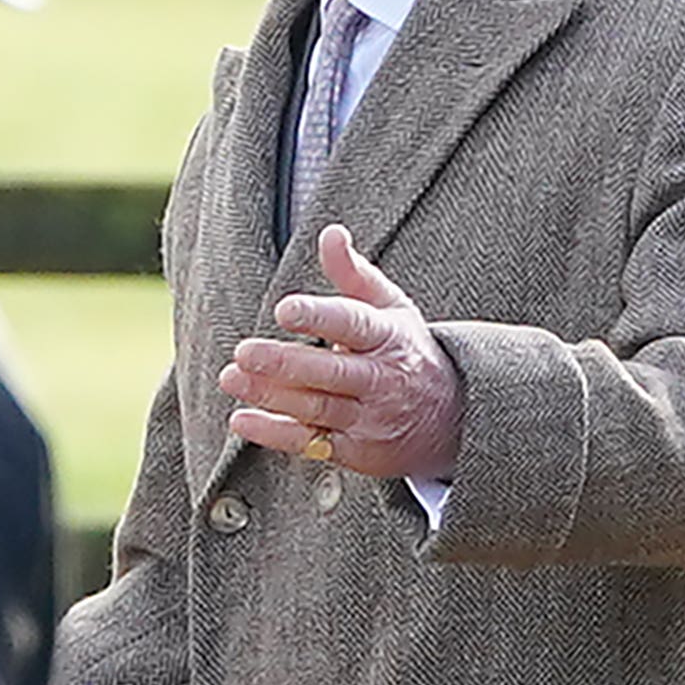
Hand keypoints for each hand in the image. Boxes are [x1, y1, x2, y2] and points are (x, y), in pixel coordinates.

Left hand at [219, 224, 462, 479]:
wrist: (453, 420)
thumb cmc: (406, 351)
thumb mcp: (392, 309)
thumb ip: (354, 273)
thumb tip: (330, 232)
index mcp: (389, 337)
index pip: (354, 324)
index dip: (319, 317)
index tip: (284, 309)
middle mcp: (381, 379)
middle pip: (330, 371)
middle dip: (286, 363)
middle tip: (244, 351)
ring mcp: (369, 419)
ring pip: (316, 408)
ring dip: (271, 395)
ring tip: (232, 377)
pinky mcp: (355, 451)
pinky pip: (310, 444)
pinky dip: (275, 434)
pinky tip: (242, 420)